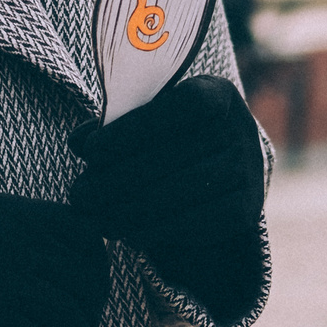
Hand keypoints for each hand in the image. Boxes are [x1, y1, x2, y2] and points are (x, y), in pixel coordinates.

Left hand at [70, 75, 265, 324]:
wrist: (217, 175)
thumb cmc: (168, 140)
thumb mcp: (146, 122)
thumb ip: (113, 127)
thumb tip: (78, 142)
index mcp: (216, 92)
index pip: (180, 105)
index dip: (134, 128)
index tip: (90, 152)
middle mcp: (241, 128)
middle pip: (177, 154)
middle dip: (119, 178)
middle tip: (79, 195)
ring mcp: (249, 169)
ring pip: (186, 190)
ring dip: (133, 209)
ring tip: (96, 218)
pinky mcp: (247, 209)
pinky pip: (201, 222)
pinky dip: (159, 230)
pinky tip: (127, 234)